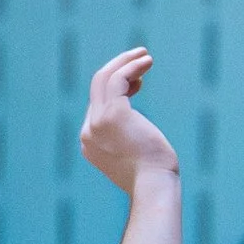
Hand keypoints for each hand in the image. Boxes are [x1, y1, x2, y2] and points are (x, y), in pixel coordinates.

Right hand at [79, 46, 177, 195]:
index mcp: (90, 142)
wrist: (154, 186)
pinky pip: (119, 79)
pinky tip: (147, 61)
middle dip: (117, 69)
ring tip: (146, 56)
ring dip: (125, 62)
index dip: (117, 89)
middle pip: (97, 88)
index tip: (138, 84)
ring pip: (104, 78)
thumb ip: (130, 140)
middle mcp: (89, 130)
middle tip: (140, 58)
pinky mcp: (114, 114)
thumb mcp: (136, 156)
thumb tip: (138, 129)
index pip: (97, 104)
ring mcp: (98, 122)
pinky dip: (132, 66)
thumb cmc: (154, 176)